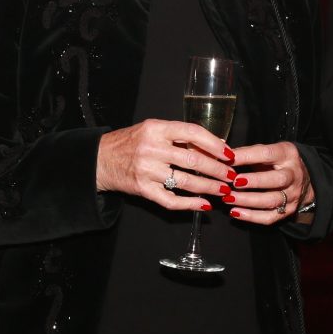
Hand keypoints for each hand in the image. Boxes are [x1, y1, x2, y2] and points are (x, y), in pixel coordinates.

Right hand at [95, 119, 234, 209]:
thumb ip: (179, 136)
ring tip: (223, 190)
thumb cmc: (130, 143)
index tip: (229, 153)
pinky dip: (190, 204)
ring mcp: (146, 171)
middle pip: (192, 160)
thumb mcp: (152, 130)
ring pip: (186, 182)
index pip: (192, 133)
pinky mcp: (143, 189)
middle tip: (232, 176)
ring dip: (209, 187)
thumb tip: (215, 144)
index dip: (214, 144)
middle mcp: (151, 149)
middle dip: (217, 170)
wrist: (100, 159)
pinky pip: (171, 200)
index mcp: (155, 128)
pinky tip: (204, 204)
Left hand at [223, 140, 310, 226]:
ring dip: (247, 200)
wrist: (305, 178)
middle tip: (233, 182)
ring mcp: (292, 195)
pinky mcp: (288, 211)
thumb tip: (223, 154)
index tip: (228, 159)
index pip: (267, 154)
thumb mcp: (269, 151)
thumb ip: (248, 152)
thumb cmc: (278, 162)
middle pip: (276, 180)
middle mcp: (293, 175)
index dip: (246, 156)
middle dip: (253, 181)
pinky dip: (251, 216)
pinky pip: (269, 217)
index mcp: (287, 154)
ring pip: (271, 201)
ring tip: (228, 198)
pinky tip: (235, 212)